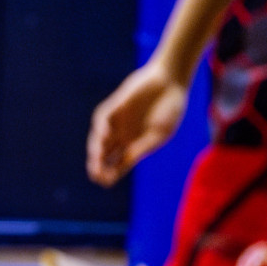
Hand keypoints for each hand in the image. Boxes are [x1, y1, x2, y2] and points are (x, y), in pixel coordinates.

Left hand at [86, 61, 188, 186]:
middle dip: (99, 164)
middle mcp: (123, 134)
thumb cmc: (170, 109)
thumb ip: (141, 147)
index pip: (117, 163)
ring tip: (95, 160)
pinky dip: (102, 126)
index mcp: (135, 144)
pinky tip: (104, 135)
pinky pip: (103, 116)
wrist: (171, 82)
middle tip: (96, 175)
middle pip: (105, 153)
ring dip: (96, 149)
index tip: (105, 183)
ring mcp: (118, 120)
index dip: (110, 173)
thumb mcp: (158, 134)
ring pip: (100, 137)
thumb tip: (125, 163)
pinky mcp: (115, 105)